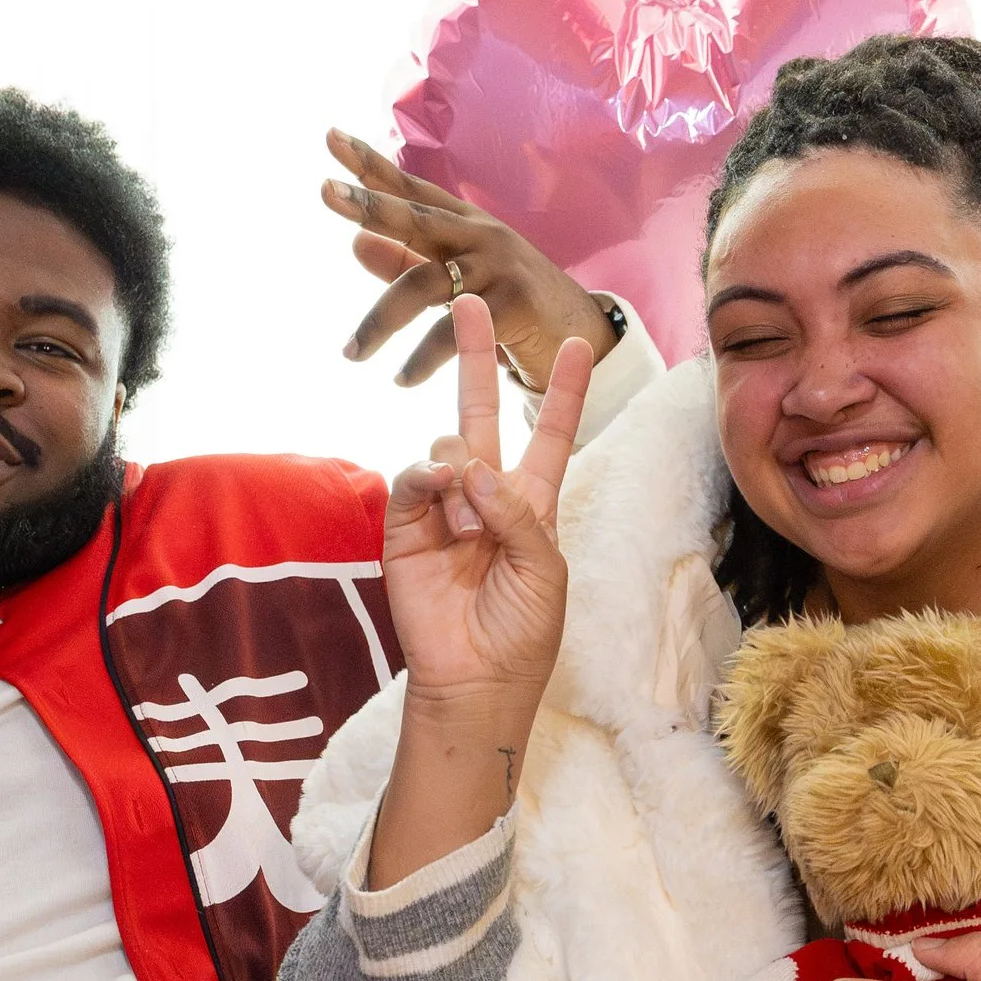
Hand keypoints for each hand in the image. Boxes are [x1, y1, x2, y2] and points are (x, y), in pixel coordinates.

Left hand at [325, 129, 621, 392]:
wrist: (582, 338)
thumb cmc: (510, 303)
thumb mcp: (454, 279)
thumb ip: (404, 261)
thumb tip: (353, 241)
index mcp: (462, 223)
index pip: (410, 190)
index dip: (371, 165)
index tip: (330, 137)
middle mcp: (479, 234)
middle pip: (416, 217)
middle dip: (370, 205)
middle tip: (324, 190)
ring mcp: (498, 265)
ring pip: (424, 283)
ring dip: (380, 321)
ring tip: (351, 353)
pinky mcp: (514, 303)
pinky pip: (454, 331)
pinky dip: (423, 359)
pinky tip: (402, 378)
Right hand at [367, 297, 590, 885]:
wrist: (476, 681)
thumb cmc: (523, 631)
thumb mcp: (546, 568)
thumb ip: (518, 511)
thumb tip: (470, 468)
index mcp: (532, 505)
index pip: (550, 434)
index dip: (562, 392)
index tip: (576, 344)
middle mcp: (485, 498)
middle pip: (484, 414)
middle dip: (478, 358)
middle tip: (471, 300)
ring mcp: (442, 510)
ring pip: (448, 447)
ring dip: (464, 466)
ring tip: (470, 510)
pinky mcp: (404, 529)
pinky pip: (413, 480)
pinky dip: (429, 477)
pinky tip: (443, 489)